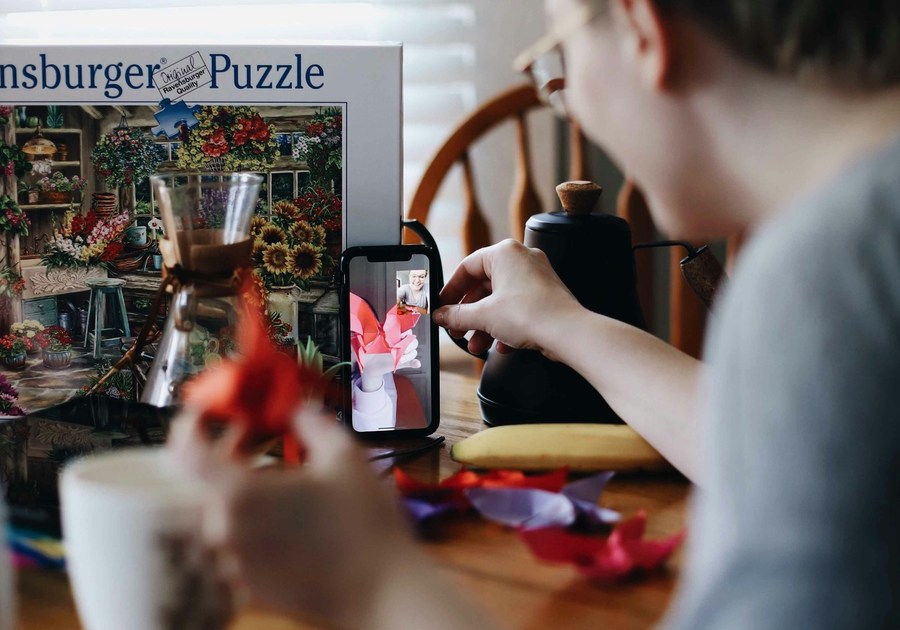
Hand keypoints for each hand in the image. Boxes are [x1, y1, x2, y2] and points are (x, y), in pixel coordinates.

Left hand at [170, 410, 420, 627]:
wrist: (382, 591)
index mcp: (240, 496)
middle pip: (203, 482)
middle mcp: (227, 532)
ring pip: (220, 513)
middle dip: (225, 453)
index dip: (190, 426)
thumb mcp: (344, 456)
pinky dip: (250, 520)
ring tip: (273, 475)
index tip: (204, 414)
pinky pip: (236, 542)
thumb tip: (296, 409)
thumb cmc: (364, 528)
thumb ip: (311, 422)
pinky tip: (283, 512)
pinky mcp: (251, 585)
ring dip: (238, 488)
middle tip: (253, 436)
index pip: (185, 453)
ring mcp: (236, 563)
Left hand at [358, 332, 419, 392]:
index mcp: (396, 336)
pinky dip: (415, 363)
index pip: (407, 330)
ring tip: (400, 359)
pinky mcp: (404, 362)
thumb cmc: (372, 351)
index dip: (406, 332)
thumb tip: (375, 326)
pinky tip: (416, 364)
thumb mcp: (375, 342)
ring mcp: (404, 353)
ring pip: (413, 351)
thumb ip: (378, 334)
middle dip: (409, 344)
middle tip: (400, 348)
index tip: (401, 335)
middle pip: (413, 341)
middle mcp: (402, 343)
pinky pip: (413, 362)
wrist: (370, 365)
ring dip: (409, 355)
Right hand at [432, 239, 582, 358]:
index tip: (442, 306)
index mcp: (504, 253)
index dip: (451, 290)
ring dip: (485, 324)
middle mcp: (521, 260)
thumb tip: (441, 315)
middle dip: (468, 313)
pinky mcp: (545, 296)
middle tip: (456, 328)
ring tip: (476, 344)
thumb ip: (457, 315)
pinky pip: (517, 308)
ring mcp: (535, 277)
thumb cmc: (531, 313)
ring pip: (500, 300)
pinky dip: (505, 326)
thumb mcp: (484, 316)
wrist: (568, 332)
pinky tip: (500, 345)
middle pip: (484, 286)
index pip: (467, 267)